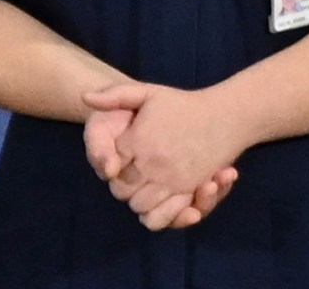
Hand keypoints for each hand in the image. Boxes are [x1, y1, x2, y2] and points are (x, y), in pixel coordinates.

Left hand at [87, 82, 248, 229]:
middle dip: (120, 185)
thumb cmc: (182, 104)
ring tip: (143, 186)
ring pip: (139, 205)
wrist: (224, 116)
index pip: (108, 164)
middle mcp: (152, 162)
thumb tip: (84, 97)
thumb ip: (116, 96)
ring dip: (137, 200)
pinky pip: (164, 214)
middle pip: (120, 189)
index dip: (109, 163)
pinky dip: (156, 214)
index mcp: (138, 140)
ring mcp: (171, 179)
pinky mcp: (188, 190)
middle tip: (128, 175)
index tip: (118, 158)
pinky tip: (157, 201)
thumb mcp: (148, 93)